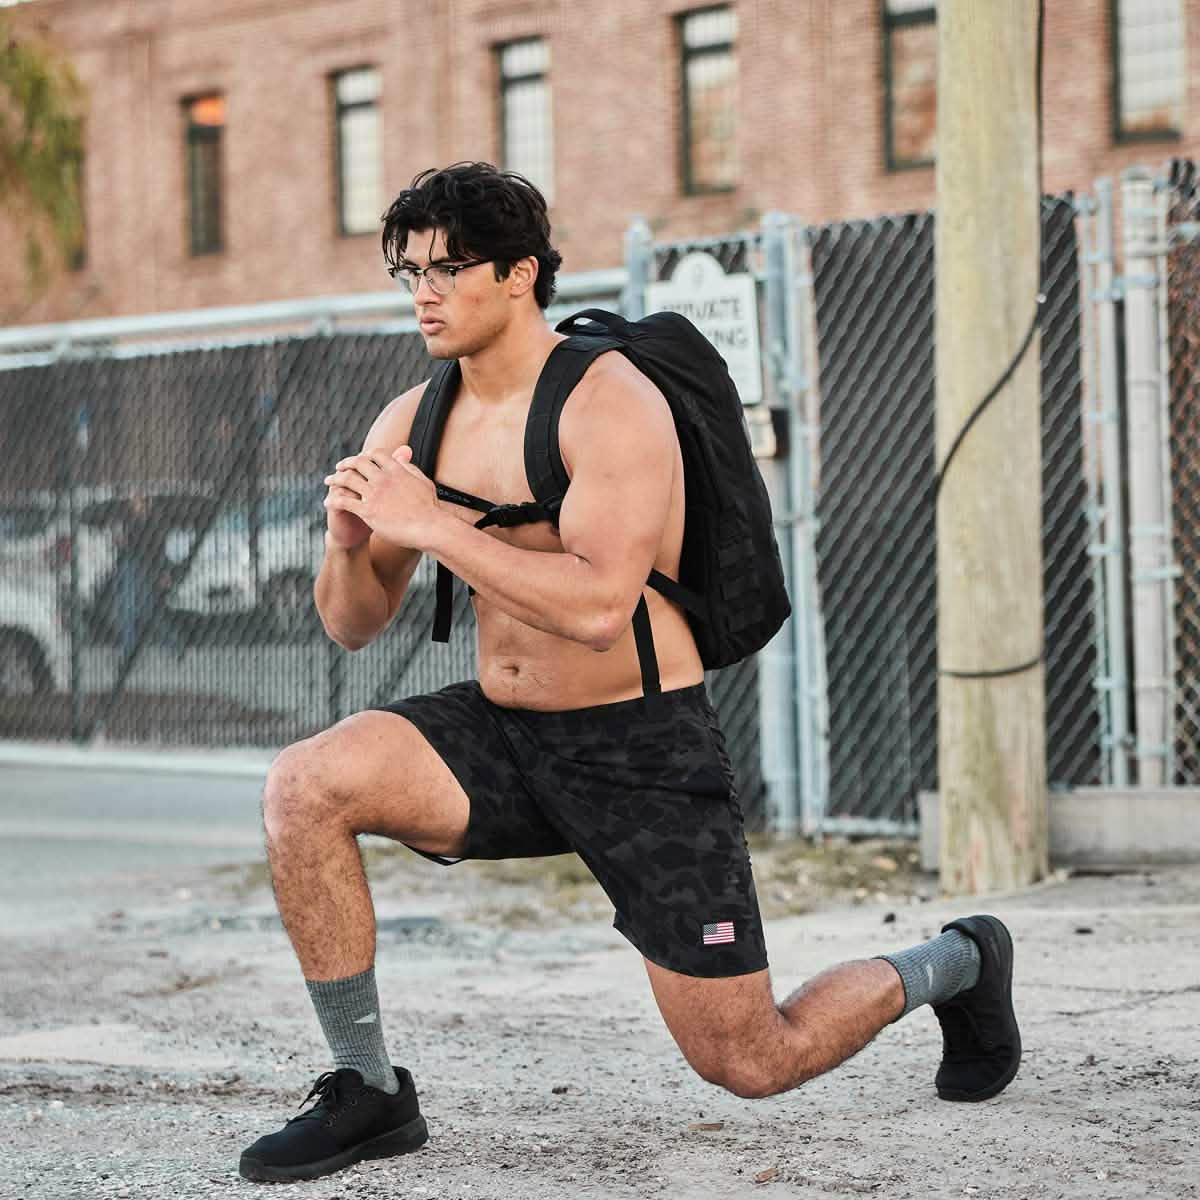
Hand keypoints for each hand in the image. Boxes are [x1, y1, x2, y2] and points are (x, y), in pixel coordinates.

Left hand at [323, 446, 442, 550]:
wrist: (430, 527)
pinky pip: (344, 502)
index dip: (364, 455)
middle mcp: (383, 478)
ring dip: (334, 479)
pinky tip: (328, 503)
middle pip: (357, 463)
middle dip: (345, 463)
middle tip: (338, 468)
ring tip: (328, 482)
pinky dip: (333, 500)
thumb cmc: (430, 508)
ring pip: (347, 480)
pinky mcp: (368, 511)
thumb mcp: (423, 482)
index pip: (375, 454)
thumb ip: (410, 469)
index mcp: (397, 470)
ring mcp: (375, 494)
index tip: (359, 459)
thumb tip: (402, 459)